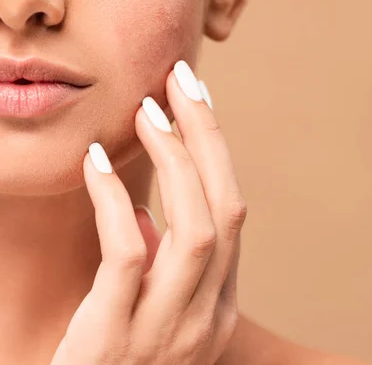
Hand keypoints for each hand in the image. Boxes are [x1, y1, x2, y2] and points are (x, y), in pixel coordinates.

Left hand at [50, 60, 247, 364]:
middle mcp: (206, 318)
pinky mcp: (114, 341)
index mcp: (218, 306)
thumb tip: (145, 213)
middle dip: (206, 135)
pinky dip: (115, 202)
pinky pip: (128, 255)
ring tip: (148, 111)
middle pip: (225, 207)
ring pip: (196, 228)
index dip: (215, 148)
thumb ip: (157, 266)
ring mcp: (167, 334)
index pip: (232, 209)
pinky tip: (96, 163)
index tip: (193, 97)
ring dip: (174, 159)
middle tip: (180, 80)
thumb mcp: (148, 314)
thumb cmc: (110, 364)